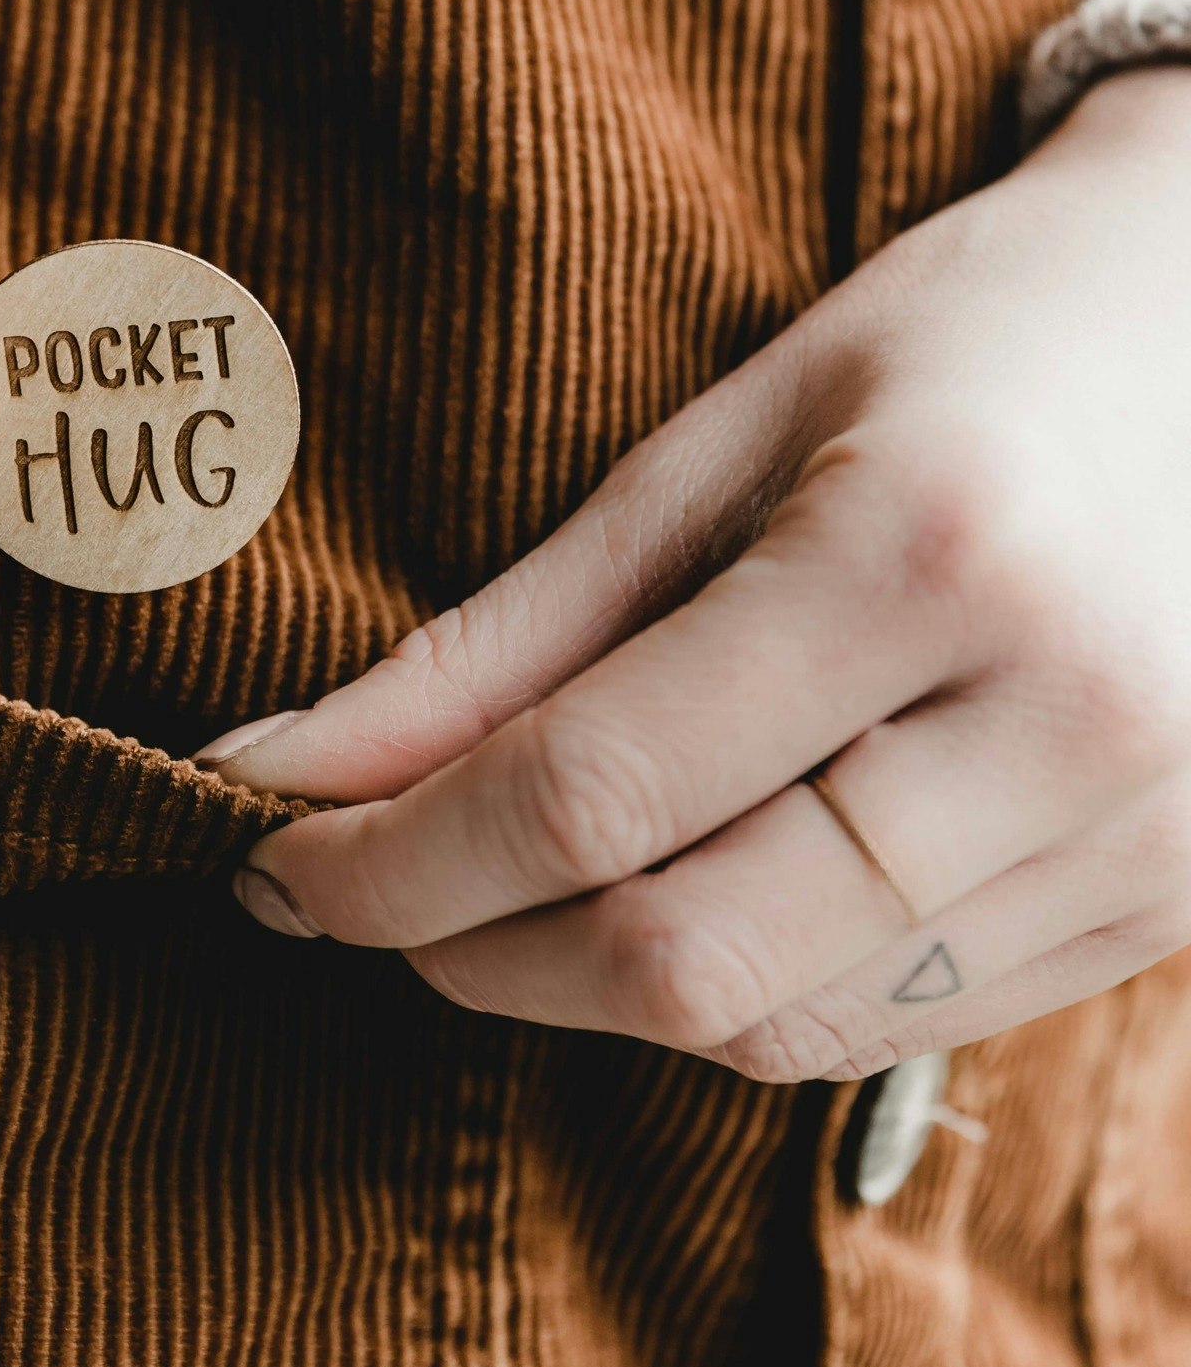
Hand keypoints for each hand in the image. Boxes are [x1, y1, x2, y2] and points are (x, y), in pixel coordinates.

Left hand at [203, 66, 1190, 1081]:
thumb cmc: (957, 342)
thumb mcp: (717, 439)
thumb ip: (507, 629)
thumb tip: (298, 761)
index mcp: (924, 555)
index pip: (592, 790)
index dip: (390, 858)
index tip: (265, 857)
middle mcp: (1059, 727)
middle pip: (681, 956)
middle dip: (467, 945)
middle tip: (357, 879)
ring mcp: (1140, 843)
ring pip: (775, 1023)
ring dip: (581, 984)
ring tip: (495, 885)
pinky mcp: (1167, 909)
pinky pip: (882, 1022)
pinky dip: (724, 990)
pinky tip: (659, 897)